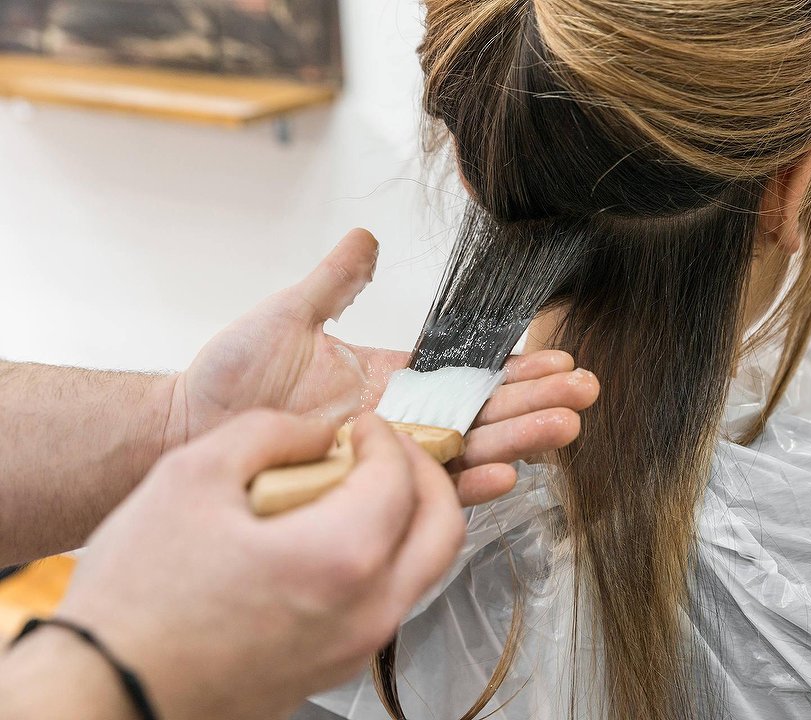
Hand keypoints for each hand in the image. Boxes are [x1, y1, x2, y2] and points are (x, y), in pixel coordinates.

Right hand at [55, 411, 463, 719]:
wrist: (105, 695)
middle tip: (388, 451)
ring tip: (360, 489)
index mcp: (341, 557)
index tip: (363, 424)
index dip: (386, 436)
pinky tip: (332, 538)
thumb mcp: (192, 476)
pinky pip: (388, 601)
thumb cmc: (137, 599)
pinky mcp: (336, 668)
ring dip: (408, 518)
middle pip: (443, 527)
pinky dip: (383, 558)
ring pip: (423, 569)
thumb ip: (269, 432)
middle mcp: (367, 611)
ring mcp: (356, 648)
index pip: (400, 477)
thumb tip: (317, 429)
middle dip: (426, 474)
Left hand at [172, 229, 597, 504]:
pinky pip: (426, 491)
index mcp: (392, 380)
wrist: (188, 429)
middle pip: (482, 414)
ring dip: (518, 442)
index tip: (558, 359)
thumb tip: (367, 238)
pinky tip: (504, 476)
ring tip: (566, 429)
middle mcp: (399, 423)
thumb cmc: (231, 375)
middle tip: (586, 394)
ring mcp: (386, 460)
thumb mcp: (288, 314)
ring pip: (467, 452)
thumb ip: (335, 282)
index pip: (467, 374)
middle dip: (537, 404)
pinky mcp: (366, 492)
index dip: (514, 369)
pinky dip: (466, 485)